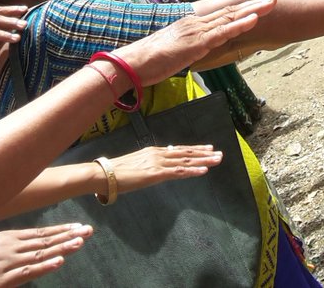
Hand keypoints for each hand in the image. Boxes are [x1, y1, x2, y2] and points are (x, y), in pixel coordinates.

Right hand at [0, 224, 91, 287]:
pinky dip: (43, 266)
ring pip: (40, 254)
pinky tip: (58, 261)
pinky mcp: (0, 280)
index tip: (79, 227)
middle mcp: (10, 247)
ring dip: (62, 247)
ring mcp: (6, 263)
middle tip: (89, 231)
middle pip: (45, 241)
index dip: (61, 230)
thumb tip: (29, 243)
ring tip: (80, 241)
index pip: (41, 233)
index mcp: (8, 238)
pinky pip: (26, 273)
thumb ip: (10, 244)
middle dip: (68, 235)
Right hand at [104, 144, 222, 194]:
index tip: (208, 148)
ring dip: (203, 161)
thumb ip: (149, 164)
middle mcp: (158, 154)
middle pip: (186, 153)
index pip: (179, 150)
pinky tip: (203, 171)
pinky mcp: (155, 174)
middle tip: (219, 154)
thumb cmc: (116, 172)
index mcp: (154, 152)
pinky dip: (192, 171)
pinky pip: (178, 172)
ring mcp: (158, 163)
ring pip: (186, 161)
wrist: (104, 174)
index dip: (194, 150)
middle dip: (204, 154)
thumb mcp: (137, 165)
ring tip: (217, 160)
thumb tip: (159, 166)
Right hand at [115, 0, 277, 85]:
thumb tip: (202, 47)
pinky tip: (253, 20)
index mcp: (192, 22)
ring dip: (253, 11)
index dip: (241, 7)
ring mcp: (197, 32)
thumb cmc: (151, 60)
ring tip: (271, 3)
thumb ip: (191, 45)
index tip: (258, 2)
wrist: (132, 64)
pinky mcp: (196, 44)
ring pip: (230, 18)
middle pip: (230, 11)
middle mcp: (196, 22)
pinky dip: (239, 25)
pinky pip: (221, 33)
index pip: (222, 12)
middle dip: (254, 4)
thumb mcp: (176, 49)